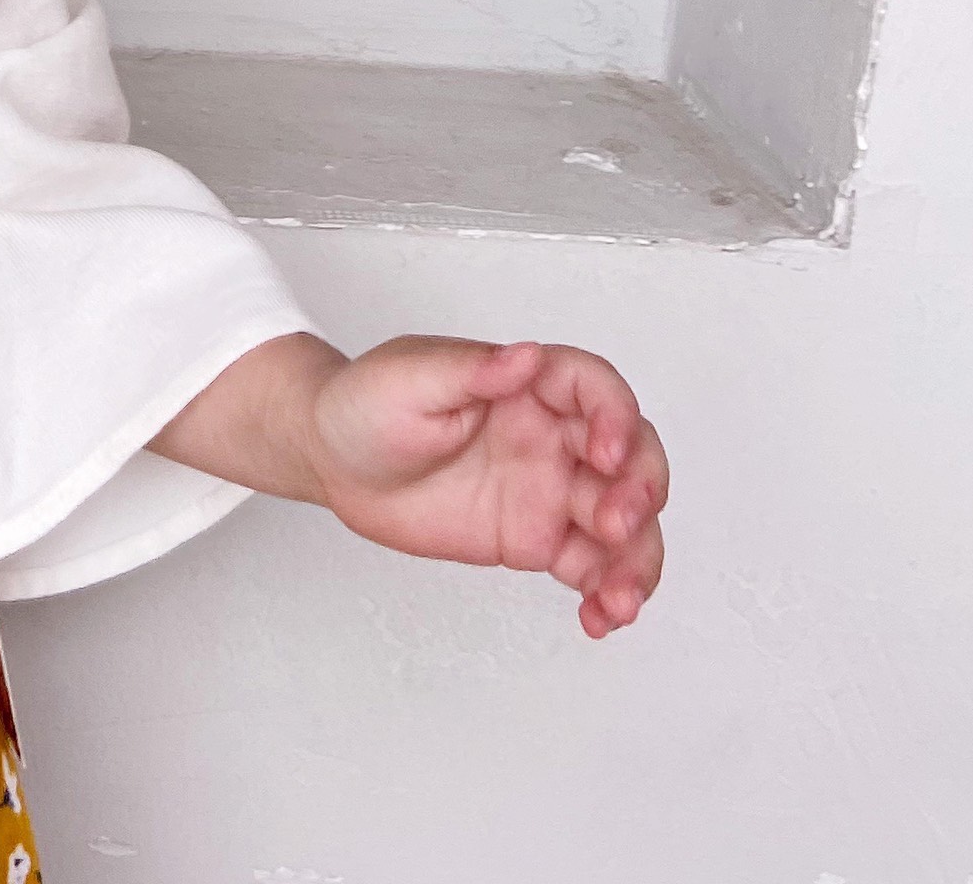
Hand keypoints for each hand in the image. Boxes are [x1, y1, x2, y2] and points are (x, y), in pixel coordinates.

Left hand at [150, 331, 668, 636]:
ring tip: (618, 597)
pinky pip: (592, 566)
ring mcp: (548, 489)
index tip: (606, 452)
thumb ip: (471, 370)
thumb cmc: (364, 403)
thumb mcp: (408, 377)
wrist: (332, 460)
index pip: (594, 389)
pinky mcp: (536, 537)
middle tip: (614, 524)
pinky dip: (609, 591)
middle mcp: (548, 435)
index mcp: (524, 385)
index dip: (615, 416)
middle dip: (640, 490)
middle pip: (630, 456)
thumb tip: (526, 357)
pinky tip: (601, 615)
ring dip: (638, 558)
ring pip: (625, 521)